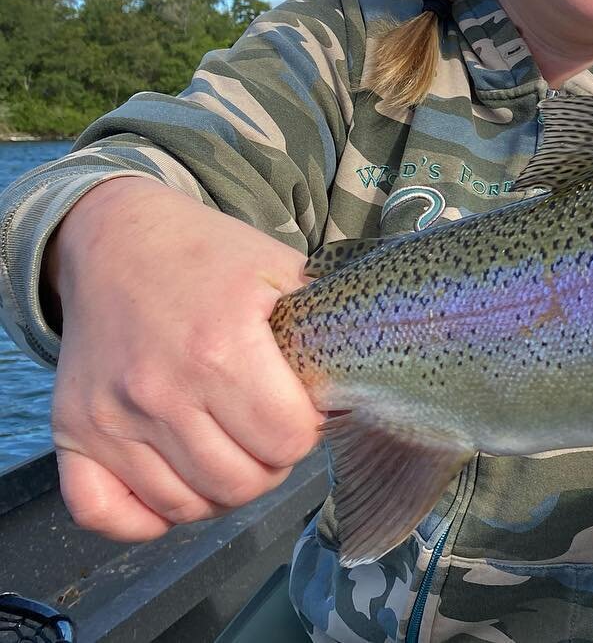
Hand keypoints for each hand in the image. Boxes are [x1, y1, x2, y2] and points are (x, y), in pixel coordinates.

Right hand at [43, 177, 322, 541]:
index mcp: (220, 346)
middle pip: (240, 483)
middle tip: (267, 430)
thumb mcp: (281, 270)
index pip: (287, 440)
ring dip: (220, 489)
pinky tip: (175, 484)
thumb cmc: (209, 257)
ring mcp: (109, 417)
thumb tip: (356, 390)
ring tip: (230, 448)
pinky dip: (145, 518)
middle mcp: (159, 390)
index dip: (305, 429)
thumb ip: (323, 330)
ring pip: (186, 506)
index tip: (298, 407)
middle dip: (269, 463)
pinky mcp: (71, 431)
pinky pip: (104, 514)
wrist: (116, 240)